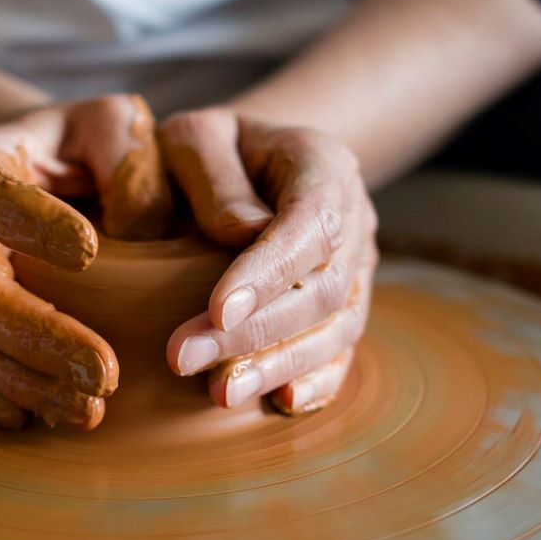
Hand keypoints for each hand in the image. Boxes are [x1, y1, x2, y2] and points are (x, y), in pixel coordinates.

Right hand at [0, 94, 172, 428]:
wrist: (40, 174)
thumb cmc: (88, 147)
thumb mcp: (115, 125)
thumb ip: (131, 160)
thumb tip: (140, 232)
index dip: (26, 220)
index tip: (89, 249)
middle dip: (34, 335)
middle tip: (104, 372)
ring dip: (26, 383)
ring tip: (92, 409)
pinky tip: (42, 422)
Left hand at [159, 108, 377, 413]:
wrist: (255, 157)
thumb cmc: (212, 147)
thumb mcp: (196, 134)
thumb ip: (212, 174)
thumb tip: (238, 234)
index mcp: (323, 165)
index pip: (309, 224)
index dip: (268, 272)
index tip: (216, 309)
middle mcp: (354, 218)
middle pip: (322, 288)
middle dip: (254, 331)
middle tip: (183, 358)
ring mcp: (357, 266)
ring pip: (336, 328)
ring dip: (278, 365)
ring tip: (220, 392)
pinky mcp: (346, 305)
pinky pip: (343, 350)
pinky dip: (318, 381)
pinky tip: (280, 404)